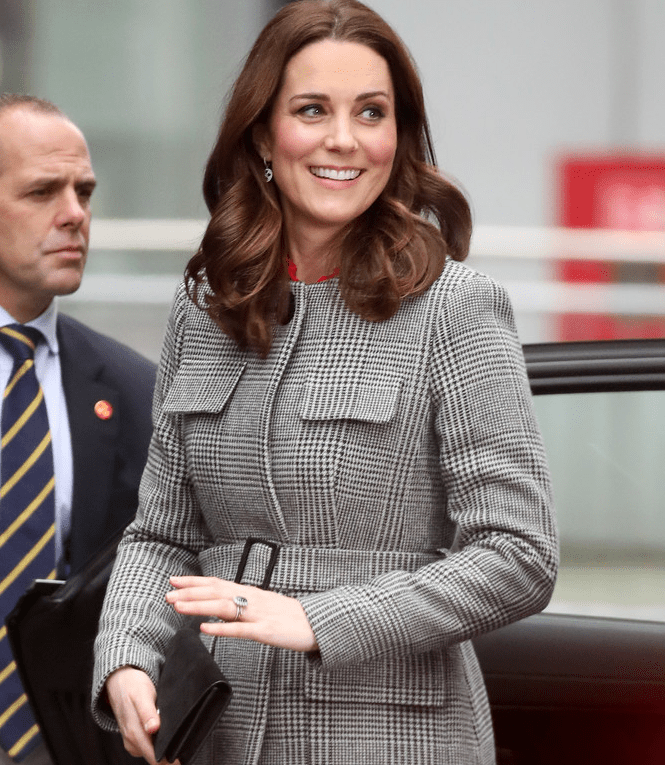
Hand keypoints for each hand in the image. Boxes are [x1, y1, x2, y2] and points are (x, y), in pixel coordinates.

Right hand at [105, 666, 178, 764]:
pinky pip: (149, 746)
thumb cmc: (133, 686)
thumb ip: (147, 713)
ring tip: (178, 738)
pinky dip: (159, 743)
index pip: (155, 759)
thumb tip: (153, 729)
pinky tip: (166, 733)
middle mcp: (132, 742)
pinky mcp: (134, 738)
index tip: (184, 756)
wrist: (119, 681)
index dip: (171, 760)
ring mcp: (132, 741)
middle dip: (170, 755)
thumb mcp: (142, 695)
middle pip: (155, 759)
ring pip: (152, 753)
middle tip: (186, 747)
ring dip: (165, 749)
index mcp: (135, 734)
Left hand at [166, 576, 318, 652]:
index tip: (174, 580)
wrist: (318, 623)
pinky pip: (241, 630)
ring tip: (178, 607)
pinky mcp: (267, 631)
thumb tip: (222, 603)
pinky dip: (221, 629)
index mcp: (250, 593)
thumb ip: (244, 604)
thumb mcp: (265, 605)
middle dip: (190, 593)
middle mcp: (252, 599)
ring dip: (199, 606)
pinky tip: (205, 630)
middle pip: (216, 592)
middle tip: (168, 594)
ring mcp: (259, 614)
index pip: (217, 583)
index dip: (194, 582)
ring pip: (224, 607)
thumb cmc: (290, 616)